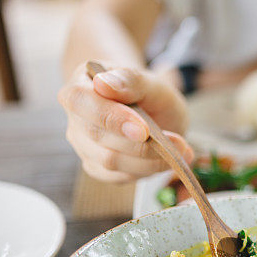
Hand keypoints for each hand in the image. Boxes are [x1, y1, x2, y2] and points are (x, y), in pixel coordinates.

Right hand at [58, 64, 193, 182]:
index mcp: (80, 85)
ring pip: (109, 161)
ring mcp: (83, 144)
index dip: (111, 117)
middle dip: (139, 144)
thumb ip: (131, 80)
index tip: (144, 130)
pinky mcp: (97, 167)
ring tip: (181, 150)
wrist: (154, 113)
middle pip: (96, 136)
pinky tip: (168, 160)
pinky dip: (148, 170)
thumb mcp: (151, 82)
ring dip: (149, 160)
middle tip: (177, 143)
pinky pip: (119, 176)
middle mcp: (76, 118)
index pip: (80, 101)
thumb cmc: (148, 94)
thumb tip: (102, 84)